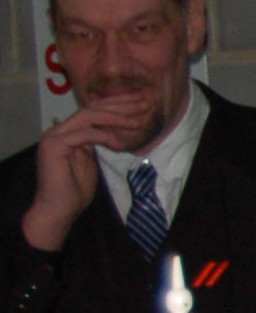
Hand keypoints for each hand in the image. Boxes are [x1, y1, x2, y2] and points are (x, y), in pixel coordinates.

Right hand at [22, 101, 146, 253]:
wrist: (59, 210)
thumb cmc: (75, 190)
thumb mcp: (92, 161)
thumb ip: (98, 143)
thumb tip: (113, 131)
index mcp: (67, 132)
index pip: (93, 111)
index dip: (117, 105)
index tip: (140, 103)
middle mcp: (58, 130)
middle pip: (92, 109)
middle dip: (120, 104)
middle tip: (144, 102)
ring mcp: (54, 136)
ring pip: (88, 116)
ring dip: (116, 117)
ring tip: (137, 121)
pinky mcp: (54, 146)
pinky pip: (85, 134)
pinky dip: (105, 136)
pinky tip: (120, 143)